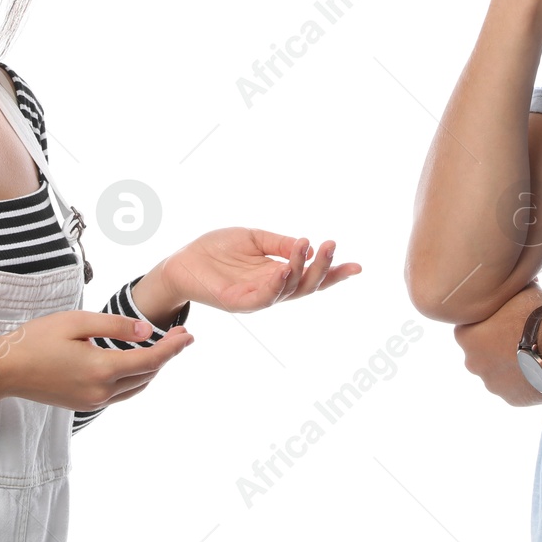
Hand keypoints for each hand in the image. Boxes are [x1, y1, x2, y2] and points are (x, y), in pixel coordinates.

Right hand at [0, 310, 194, 412]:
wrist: (5, 370)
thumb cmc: (37, 339)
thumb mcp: (77, 322)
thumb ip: (116, 327)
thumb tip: (148, 332)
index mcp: (101, 369)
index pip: (151, 360)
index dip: (173, 348)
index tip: (189, 335)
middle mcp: (101, 391)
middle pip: (147, 375)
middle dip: (167, 356)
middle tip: (182, 336)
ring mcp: (92, 401)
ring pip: (136, 387)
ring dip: (152, 369)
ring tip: (165, 348)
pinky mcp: (84, 404)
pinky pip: (120, 393)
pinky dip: (135, 378)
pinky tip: (136, 362)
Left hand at [156, 227, 362, 312]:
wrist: (183, 260)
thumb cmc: (217, 249)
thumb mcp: (254, 239)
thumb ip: (279, 243)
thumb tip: (308, 245)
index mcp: (277, 274)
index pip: (311, 277)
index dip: (334, 273)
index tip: (358, 266)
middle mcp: (271, 289)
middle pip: (306, 286)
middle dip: (323, 269)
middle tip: (332, 246)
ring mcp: (256, 298)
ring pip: (289, 290)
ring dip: (301, 270)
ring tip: (309, 248)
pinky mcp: (238, 302)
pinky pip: (263, 297)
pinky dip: (277, 284)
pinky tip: (285, 269)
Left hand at [454, 282, 541, 406]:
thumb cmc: (533, 313)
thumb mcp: (517, 290)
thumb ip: (506, 291)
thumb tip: (510, 279)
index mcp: (465, 335)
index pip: (470, 327)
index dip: (488, 321)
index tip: (504, 318)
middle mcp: (472, 362)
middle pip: (481, 352)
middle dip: (496, 346)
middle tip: (519, 335)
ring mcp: (491, 384)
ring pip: (497, 372)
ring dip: (510, 365)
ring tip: (533, 352)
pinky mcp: (510, 399)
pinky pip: (515, 388)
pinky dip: (523, 380)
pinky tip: (538, 368)